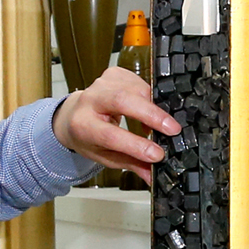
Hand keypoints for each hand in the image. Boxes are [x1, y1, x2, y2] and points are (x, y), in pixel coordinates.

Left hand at [53, 67, 180, 172]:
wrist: (75, 115)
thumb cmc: (89, 137)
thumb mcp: (105, 156)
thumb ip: (130, 164)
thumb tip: (153, 175)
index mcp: (83, 125)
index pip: (111, 135)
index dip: (136, 145)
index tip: (158, 154)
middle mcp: (90, 100)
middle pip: (122, 100)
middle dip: (151, 115)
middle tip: (173, 130)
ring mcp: (102, 83)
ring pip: (135, 89)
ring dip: (154, 106)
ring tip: (162, 124)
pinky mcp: (114, 74)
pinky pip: (139, 81)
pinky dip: (150, 95)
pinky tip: (150, 107)